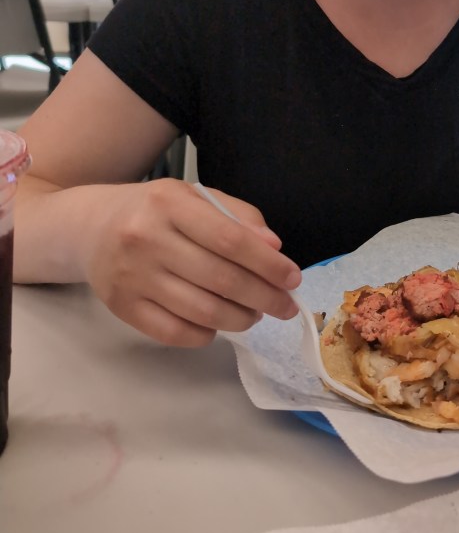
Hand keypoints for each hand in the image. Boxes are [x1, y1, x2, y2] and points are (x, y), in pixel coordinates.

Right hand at [82, 179, 300, 345]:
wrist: (92, 227)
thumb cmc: (156, 211)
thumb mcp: (195, 197)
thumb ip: (238, 216)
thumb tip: (274, 248)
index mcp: (169, 203)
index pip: (231, 239)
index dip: (268, 264)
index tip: (292, 279)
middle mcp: (146, 238)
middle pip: (221, 279)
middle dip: (264, 297)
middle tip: (285, 306)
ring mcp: (131, 276)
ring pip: (202, 311)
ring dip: (241, 318)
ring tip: (255, 313)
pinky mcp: (121, 307)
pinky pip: (175, 333)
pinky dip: (206, 335)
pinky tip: (218, 324)